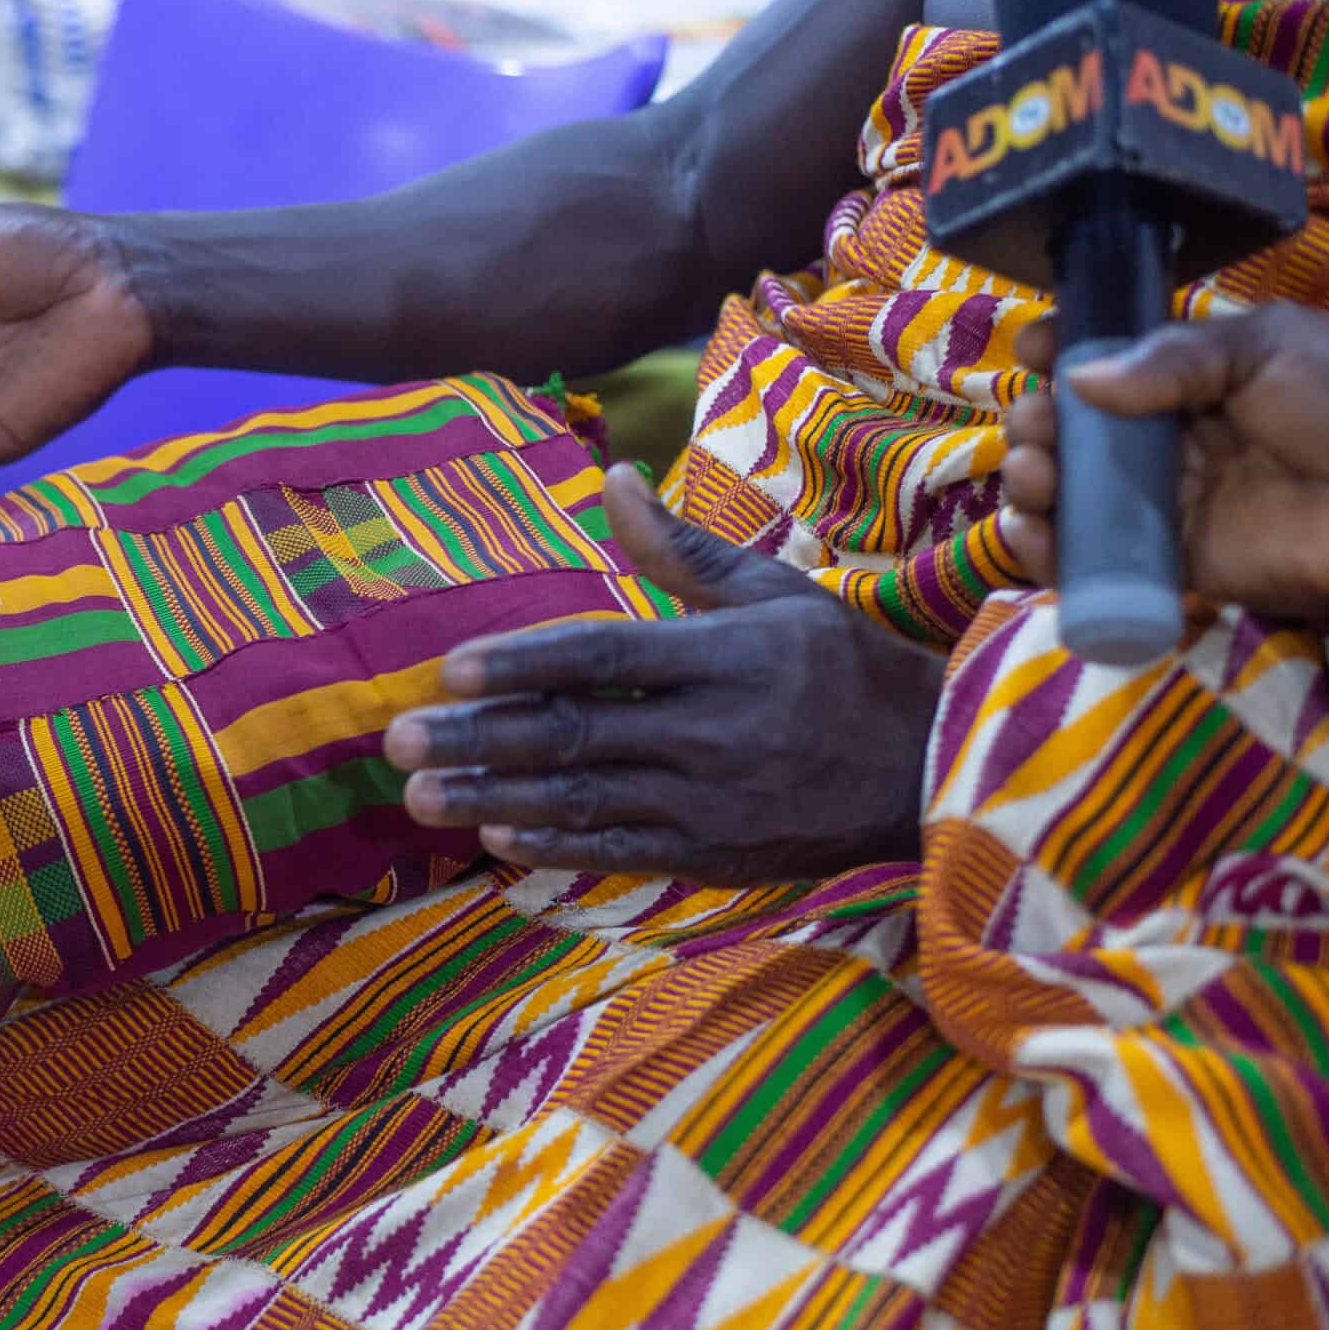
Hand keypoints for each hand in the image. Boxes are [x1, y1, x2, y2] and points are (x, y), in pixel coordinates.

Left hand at [383, 467, 947, 882]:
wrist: (930, 770)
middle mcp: (714, 731)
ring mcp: (712, 801)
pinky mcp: (716, 854)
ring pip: (585, 800)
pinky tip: (494, 838)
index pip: (605, 656)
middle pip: (577, 734)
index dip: (524, 664)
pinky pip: (622, 853)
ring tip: (419, 797)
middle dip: (482, 740)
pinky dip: (557, 847)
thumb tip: (612, 474)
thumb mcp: (772, 594)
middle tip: (398, 740)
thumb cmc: (841, 666)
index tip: (451, 669)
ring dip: (495, 799)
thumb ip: (681, 547)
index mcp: (726, 655)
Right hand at [1002, 303, 1328, 619]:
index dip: (1060, 354)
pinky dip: (1045, 552)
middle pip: (1071, 432)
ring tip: (1037, 474)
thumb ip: (1174, 357)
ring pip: (1067, 495)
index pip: (1105, 363)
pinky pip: (1090, 562)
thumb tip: (1080, 380)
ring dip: (1029, 482)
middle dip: (1034, 424)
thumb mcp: (1267, 346)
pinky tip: (1033, 532)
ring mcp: (1164, 503)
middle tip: (1038, 427)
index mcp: (1189, 378)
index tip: (1036, 349)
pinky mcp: (1169, 564)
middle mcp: (1167, 440)